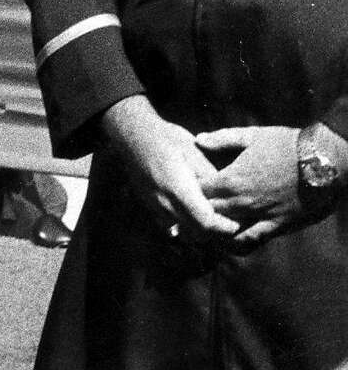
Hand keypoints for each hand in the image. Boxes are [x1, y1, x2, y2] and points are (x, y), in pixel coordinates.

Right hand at [101, 94, 238, 242]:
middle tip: (233, 225)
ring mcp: (155, 206)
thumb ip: (209, 176)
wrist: (132, 136)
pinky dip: (186, 226)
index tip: (237, 224)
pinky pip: (171, 225)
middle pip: (196, 233)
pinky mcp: (151, 206)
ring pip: (184, 232)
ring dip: (201, 231)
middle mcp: (165, 203)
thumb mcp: (193, 151)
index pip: (205, 221)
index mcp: (178, 189)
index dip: (224, 228)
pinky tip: (196, 216)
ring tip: (216, 220)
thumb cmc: (166, 138)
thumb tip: (227, 194)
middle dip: (216, 234)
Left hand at [197, 124, 340, 245]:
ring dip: (213, 230)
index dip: (189, 192)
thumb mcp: (252, 135)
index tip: (185, 190)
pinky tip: (230, 242)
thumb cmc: (287, 145)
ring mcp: (258, 215)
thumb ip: (222, 139)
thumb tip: (198, 141)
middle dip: (196, 213)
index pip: (198, 191)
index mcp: (231, 179)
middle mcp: (241, 201)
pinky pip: (252, 239)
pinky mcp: (276, 225)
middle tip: (189, 213)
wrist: (323, 161)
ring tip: (205, 229)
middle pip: (208, 213)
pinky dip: (238, 242)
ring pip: (225, 229)